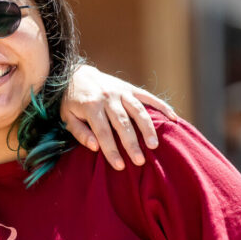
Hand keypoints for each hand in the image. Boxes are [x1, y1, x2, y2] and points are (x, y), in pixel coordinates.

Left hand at [60, 65, 177, 169]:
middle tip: (139, 161)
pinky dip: (162, 107)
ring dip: (147, 128)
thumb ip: (80, 132)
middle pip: (122, 123)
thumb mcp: (66, 117)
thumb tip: (95, 147)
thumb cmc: (70, 101)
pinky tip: (173, 119)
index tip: (119, 166)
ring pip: (138, 110)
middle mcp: (108, 97)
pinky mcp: (129, 88)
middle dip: (131, 143)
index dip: (111, 150)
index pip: (103, 132)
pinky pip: (148, 97)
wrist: (74, 73)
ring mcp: (121, 91)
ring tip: (154, 145)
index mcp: (91, 106)